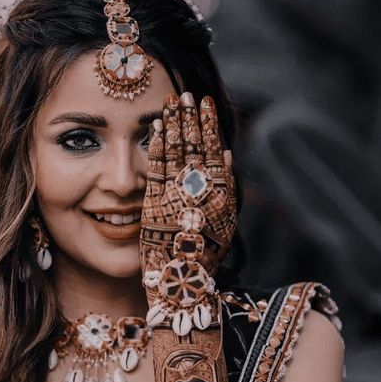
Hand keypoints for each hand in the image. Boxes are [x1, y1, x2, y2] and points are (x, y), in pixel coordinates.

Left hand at [140, 91, 236, 314]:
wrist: (182, 290)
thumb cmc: (200, 259)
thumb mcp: (221, 225)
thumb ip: (224, 190)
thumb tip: (224, 153)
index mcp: (219, 197)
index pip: (213, 152)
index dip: (208, 126)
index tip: (204, 103)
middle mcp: (201, 195)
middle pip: (196, 147)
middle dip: (192, 118)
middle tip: (187, 92)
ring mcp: (178, 199)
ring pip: (178, 154)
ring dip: (176, 124)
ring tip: (174, 99)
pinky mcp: (156, 207)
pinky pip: (158, 170)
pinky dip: (159, 146)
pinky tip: (158, 127)